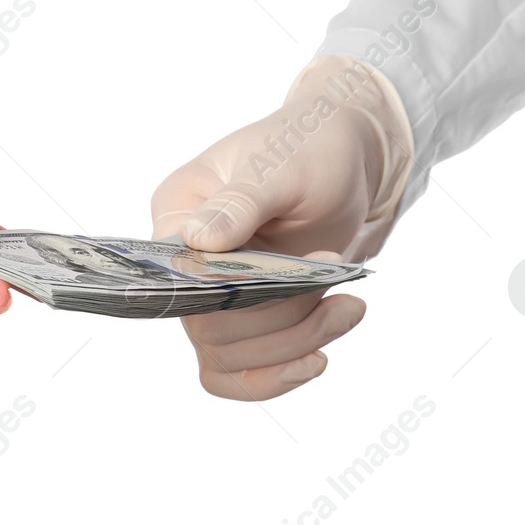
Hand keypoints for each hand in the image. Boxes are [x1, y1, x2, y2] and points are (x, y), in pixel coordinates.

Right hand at [150, 56, 411, 399]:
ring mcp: (215, 293)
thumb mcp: (282, 166)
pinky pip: (237, 373)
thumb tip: (196, 239)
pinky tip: (318, 358)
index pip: (175, 275)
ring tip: (348, 307)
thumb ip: (241, 204)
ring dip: (295, 343)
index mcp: (178, 211)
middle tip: (334, 281)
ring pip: (228, 356)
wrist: (350, 160)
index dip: (228, 292)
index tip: (293, 274)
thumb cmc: (311, 148)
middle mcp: (185, 260)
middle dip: (281, 317)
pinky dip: (277, 376)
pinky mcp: (246, 318)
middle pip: (207, 327)